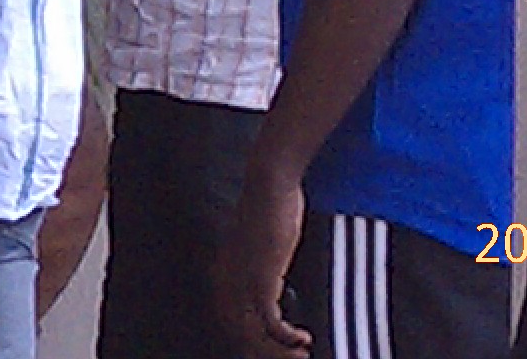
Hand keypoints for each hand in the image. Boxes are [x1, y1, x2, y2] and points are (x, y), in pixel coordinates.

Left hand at [214, 161, 308, 357]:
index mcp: (224, 273)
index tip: (275, 347)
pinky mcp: (260, 280)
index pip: (229, 319)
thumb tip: (278, 285)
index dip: (251, 339)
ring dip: (277, 351)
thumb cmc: (270, 207)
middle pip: (238, 334)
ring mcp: (241, 282)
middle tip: (291, 358)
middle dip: (265, 351)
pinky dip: (287, 337)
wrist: (269, 185)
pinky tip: (303, 339)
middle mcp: (226, 282)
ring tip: (300, 357)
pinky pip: (271, 324)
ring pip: (252, 335)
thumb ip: (264, 265)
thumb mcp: (263, 242)